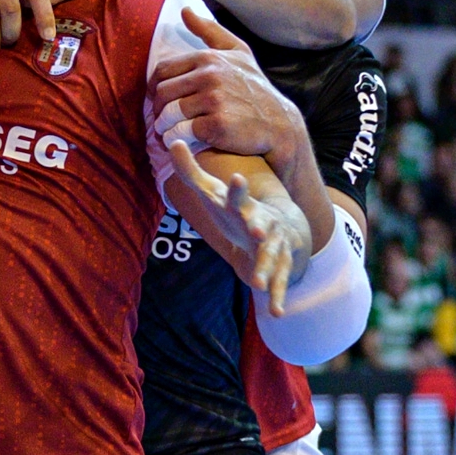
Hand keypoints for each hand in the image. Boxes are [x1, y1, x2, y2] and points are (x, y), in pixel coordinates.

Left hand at [153, 10, 298, 166]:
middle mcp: (210, 76)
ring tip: (166, 134)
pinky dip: (176, 140)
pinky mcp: (216, 125)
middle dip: (157, 110)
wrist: (279, 123)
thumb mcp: (239, 52)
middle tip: (161, 122)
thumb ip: (210, 30)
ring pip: (169, 114)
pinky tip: (180, 144)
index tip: (158, 102)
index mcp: (208, 58)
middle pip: (162, 94)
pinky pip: (181, 132)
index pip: (162, 71)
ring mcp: (213, 100)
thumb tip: (184, 10)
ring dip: (163, 128)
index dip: (154, 89)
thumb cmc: (255, 88)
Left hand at [170, 141, 294, 314]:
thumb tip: (172, 141)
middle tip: (259, 232)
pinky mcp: (279, 267)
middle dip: (259, 228)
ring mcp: (273, 246)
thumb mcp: (213, 192)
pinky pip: (279, 283)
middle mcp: (261, 224)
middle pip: (260, 225)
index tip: (236, 178)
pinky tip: (277, 313)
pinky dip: (278, 297)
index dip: (236, 189)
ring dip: (265, 269)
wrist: (284, 230)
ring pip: (270, 258)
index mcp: (242, 207)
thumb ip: (191, 171)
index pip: (237, 196)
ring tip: (257, 283)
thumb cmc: (238, 210)